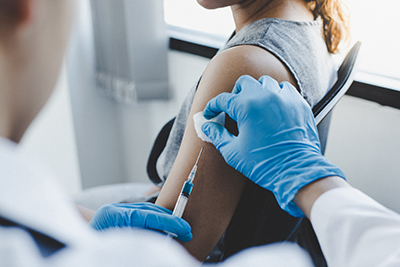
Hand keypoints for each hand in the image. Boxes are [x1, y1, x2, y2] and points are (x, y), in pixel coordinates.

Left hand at [89, 202, 191, 241]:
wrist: (75, 245)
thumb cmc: (97, 247)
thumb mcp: (123, 248)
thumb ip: (143, 240)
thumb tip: (164, 239)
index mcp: (113, 216)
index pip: (148, 216)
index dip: (169, 223)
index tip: (185, 230)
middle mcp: (114, 210)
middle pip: (149, 211)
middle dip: (170, 221)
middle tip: (186, 232)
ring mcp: (115, 211)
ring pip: (146, 211)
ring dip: (163, 220)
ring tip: (178, 231)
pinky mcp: (117, 215)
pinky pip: (140, 215)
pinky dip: (153, 221)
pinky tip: (163, 229)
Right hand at [201, 75, 344, 216]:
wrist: (296, 171)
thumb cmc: (263, 164)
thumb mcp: (233, 152)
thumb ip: (217, 135)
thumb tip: (206, 126)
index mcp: (246, 106)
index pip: (223, 99)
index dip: (212, 107)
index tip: (210, 114)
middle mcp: (265, 96)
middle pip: (244, 83)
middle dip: (234, 94)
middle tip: (232, 109)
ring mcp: (284, 97)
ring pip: (265, 82)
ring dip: (256, 92)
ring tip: (254, 107)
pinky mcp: (299, 103)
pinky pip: (284, 89)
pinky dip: (275, 95)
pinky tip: (272, 108)